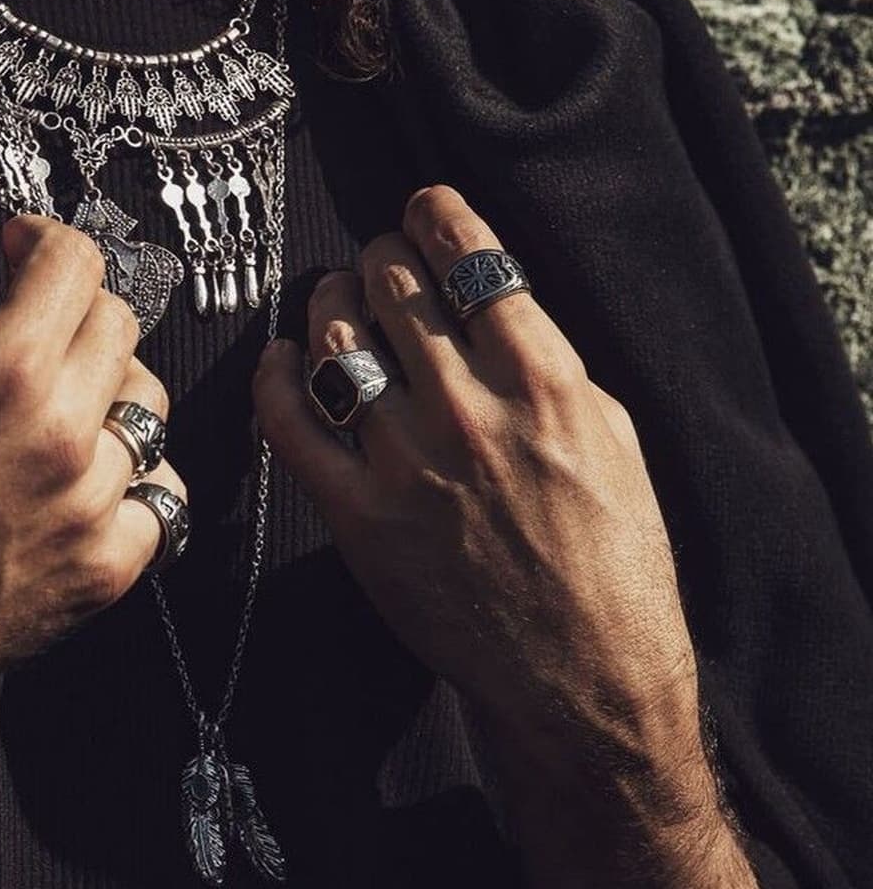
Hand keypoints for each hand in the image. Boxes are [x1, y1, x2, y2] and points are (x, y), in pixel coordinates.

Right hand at [0, 202, 183, 777]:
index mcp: (0, 377)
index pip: (76, 265)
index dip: (43, 241)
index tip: (16, 250)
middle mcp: (64, 438)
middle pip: (119, 326)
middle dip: (71, 308)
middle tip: (23, 325)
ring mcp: (93, 511)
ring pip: (146, 405)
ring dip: (103, 390)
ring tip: (44, 406)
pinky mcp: (106, 573)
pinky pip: (162, 494)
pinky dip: (131, 477)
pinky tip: (76, 477)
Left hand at [253, 184, 707, 799]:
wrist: (585, 678)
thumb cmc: (613, 558)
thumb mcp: (611, 432)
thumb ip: (546, 357)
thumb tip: (485, 292)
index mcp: (544, 381)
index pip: (468, 256)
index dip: (435, 215)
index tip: (425, 210)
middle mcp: (470, 411)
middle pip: (393, 283)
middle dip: (382, 254)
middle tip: (383, 261)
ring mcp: (406, 463)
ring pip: (336, 336)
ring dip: (330, 299)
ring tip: (338, 296)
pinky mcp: (358, 515)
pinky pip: (290, 423)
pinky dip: (275, 376)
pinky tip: (280, 355)